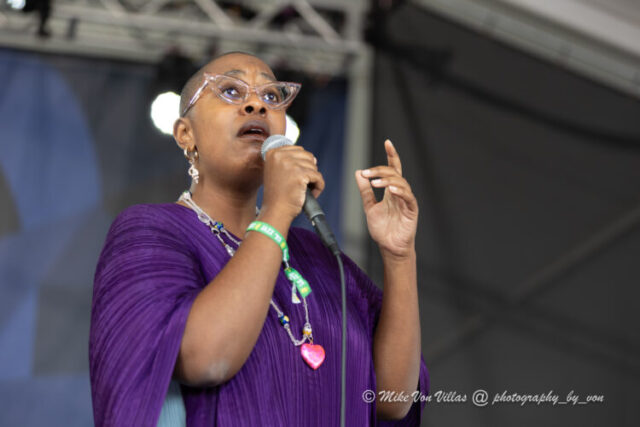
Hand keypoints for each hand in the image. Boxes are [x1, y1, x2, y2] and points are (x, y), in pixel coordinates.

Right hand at [261, 146, 324, 221]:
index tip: (296, 177)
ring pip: (314, 167)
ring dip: (313, 180)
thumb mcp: (277, 171)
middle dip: (308, 171)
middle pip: (308, 156)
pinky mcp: (300, 174)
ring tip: (304, 190)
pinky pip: (318, 177)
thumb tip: (313, 158)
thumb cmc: (278, 195)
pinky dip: (318, 186)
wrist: (276, 211)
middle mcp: (280, 156)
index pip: (298, 150)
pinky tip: (311, 194)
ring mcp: (290, 164)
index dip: (301, 164)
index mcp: (273, 153)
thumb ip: (290, 161)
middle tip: (301, 184)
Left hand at [355, 139, 417, 257]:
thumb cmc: (383, 229)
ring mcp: (406, 201)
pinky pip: (408, 197)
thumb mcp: (369, 206)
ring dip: (387, 180)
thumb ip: (365, 190)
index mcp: (391, 191)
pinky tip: (391, 189)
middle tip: (367, 174)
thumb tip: (359, 173)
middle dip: (380, 170)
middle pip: (394, 173)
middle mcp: (400, 193)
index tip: (387, 142)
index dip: (391, 155)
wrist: (389, 248)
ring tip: (375, 182)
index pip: (393, 168)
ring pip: (401, 182)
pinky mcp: (411, 210)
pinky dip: (400, 191)